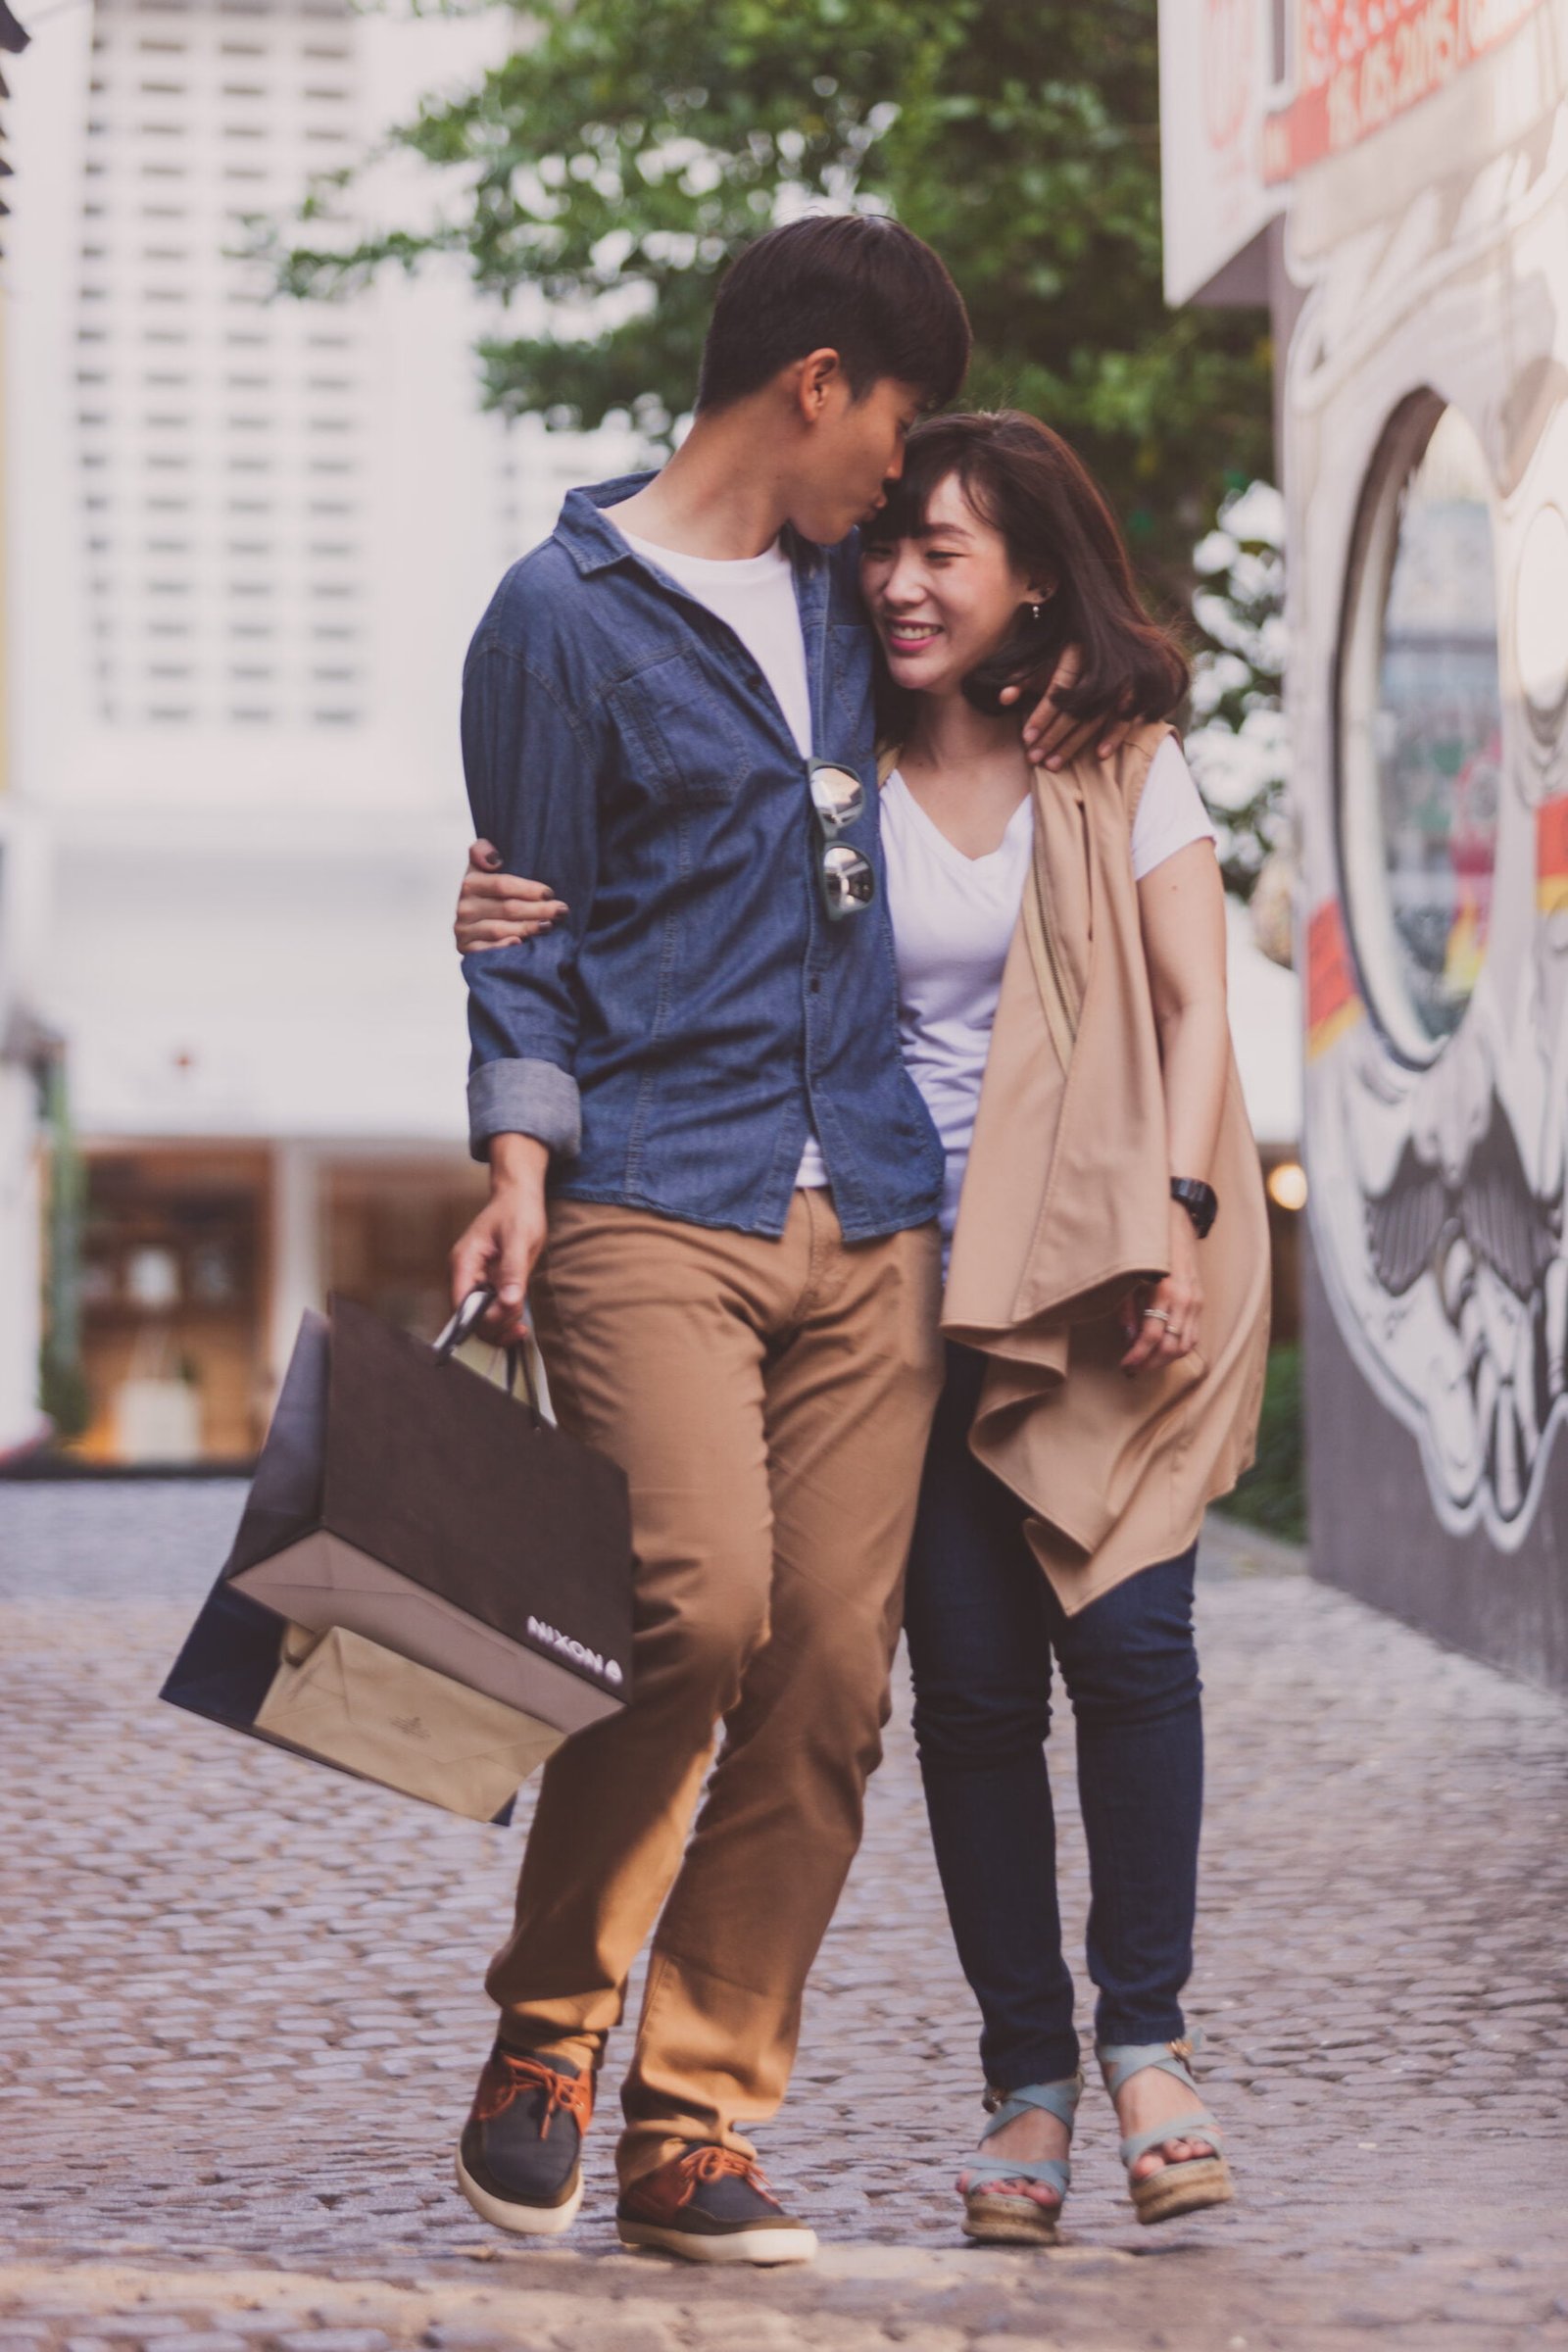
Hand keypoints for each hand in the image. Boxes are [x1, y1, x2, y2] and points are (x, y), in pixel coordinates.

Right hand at [449, 1137, 549, 1343]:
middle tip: (520, 1322)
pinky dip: (503, 1320)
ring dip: (499, 1326)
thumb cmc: (517, 1210)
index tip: (508, 1317)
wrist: (518, 1196)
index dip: (482, 1318)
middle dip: (494, 1325)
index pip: (461, 1304)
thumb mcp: (519, 1238)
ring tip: (521, 1322)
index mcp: (464, 1262)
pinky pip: (489, 1310)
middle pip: (468, 1316)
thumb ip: (513, 1271)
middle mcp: (464, 1274)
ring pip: (478, 1318)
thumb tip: (509, 1301)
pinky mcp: (487, 1283)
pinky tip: (518, 1320)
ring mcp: (474, 1280)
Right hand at [455, 839, 567, 954]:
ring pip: (501, 929)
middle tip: (561, 910)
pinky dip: (504, 947)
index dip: (529, 889)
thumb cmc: (485, 891)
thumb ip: (482, 851)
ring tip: (549, 925)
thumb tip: (494, 859)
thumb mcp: (479, 865)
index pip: (503, 885)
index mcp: (470, 883)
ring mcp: (464, 930)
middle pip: (507, 908)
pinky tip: (521, 944)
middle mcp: (465, 907)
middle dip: (538, 909)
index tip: (550, 893)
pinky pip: (486, 950)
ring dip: (528, 928)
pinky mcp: (465, 949)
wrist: (467, 916)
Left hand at [1002, 645, 1135, 771]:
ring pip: (1097, 717)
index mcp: (1078, 651)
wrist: (1115, 633)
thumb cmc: (1070, 649)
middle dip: (1053, 736)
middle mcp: (1103, 665)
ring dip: (1075, 744)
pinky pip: (1127, 716)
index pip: (1058, 689)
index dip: (1042, 715)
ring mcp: (1124, 678)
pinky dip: (1114, 736)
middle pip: (1076, 709)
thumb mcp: (1047, 656)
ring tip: (1053, 765)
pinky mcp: (1139, 690)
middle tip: (1034, 759)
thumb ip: (1024, 675)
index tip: (1026, 738)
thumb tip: (1004, 697)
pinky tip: (1099, 755)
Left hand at [1118, 1207, 1203, 1371]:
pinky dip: (1179, 1348)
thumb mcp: (1131, 1275)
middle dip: (1150, 1363)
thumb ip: (1127, 1308)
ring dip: (1165, 1360)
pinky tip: (1163, 1350)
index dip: (1137, 1356)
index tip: (1124, 1365)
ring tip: (1145, 1363)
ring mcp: (1197, 1301)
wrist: (1177, 1221)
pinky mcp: (1201, 1301)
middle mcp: (1186, 1300)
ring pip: (1186, 1346)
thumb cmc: (1148, 1247)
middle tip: (1132, 1370)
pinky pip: (1194, 1335)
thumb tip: (1128, 1338)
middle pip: (1171, 1348)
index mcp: (1167, 1291)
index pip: (1152, 1337)